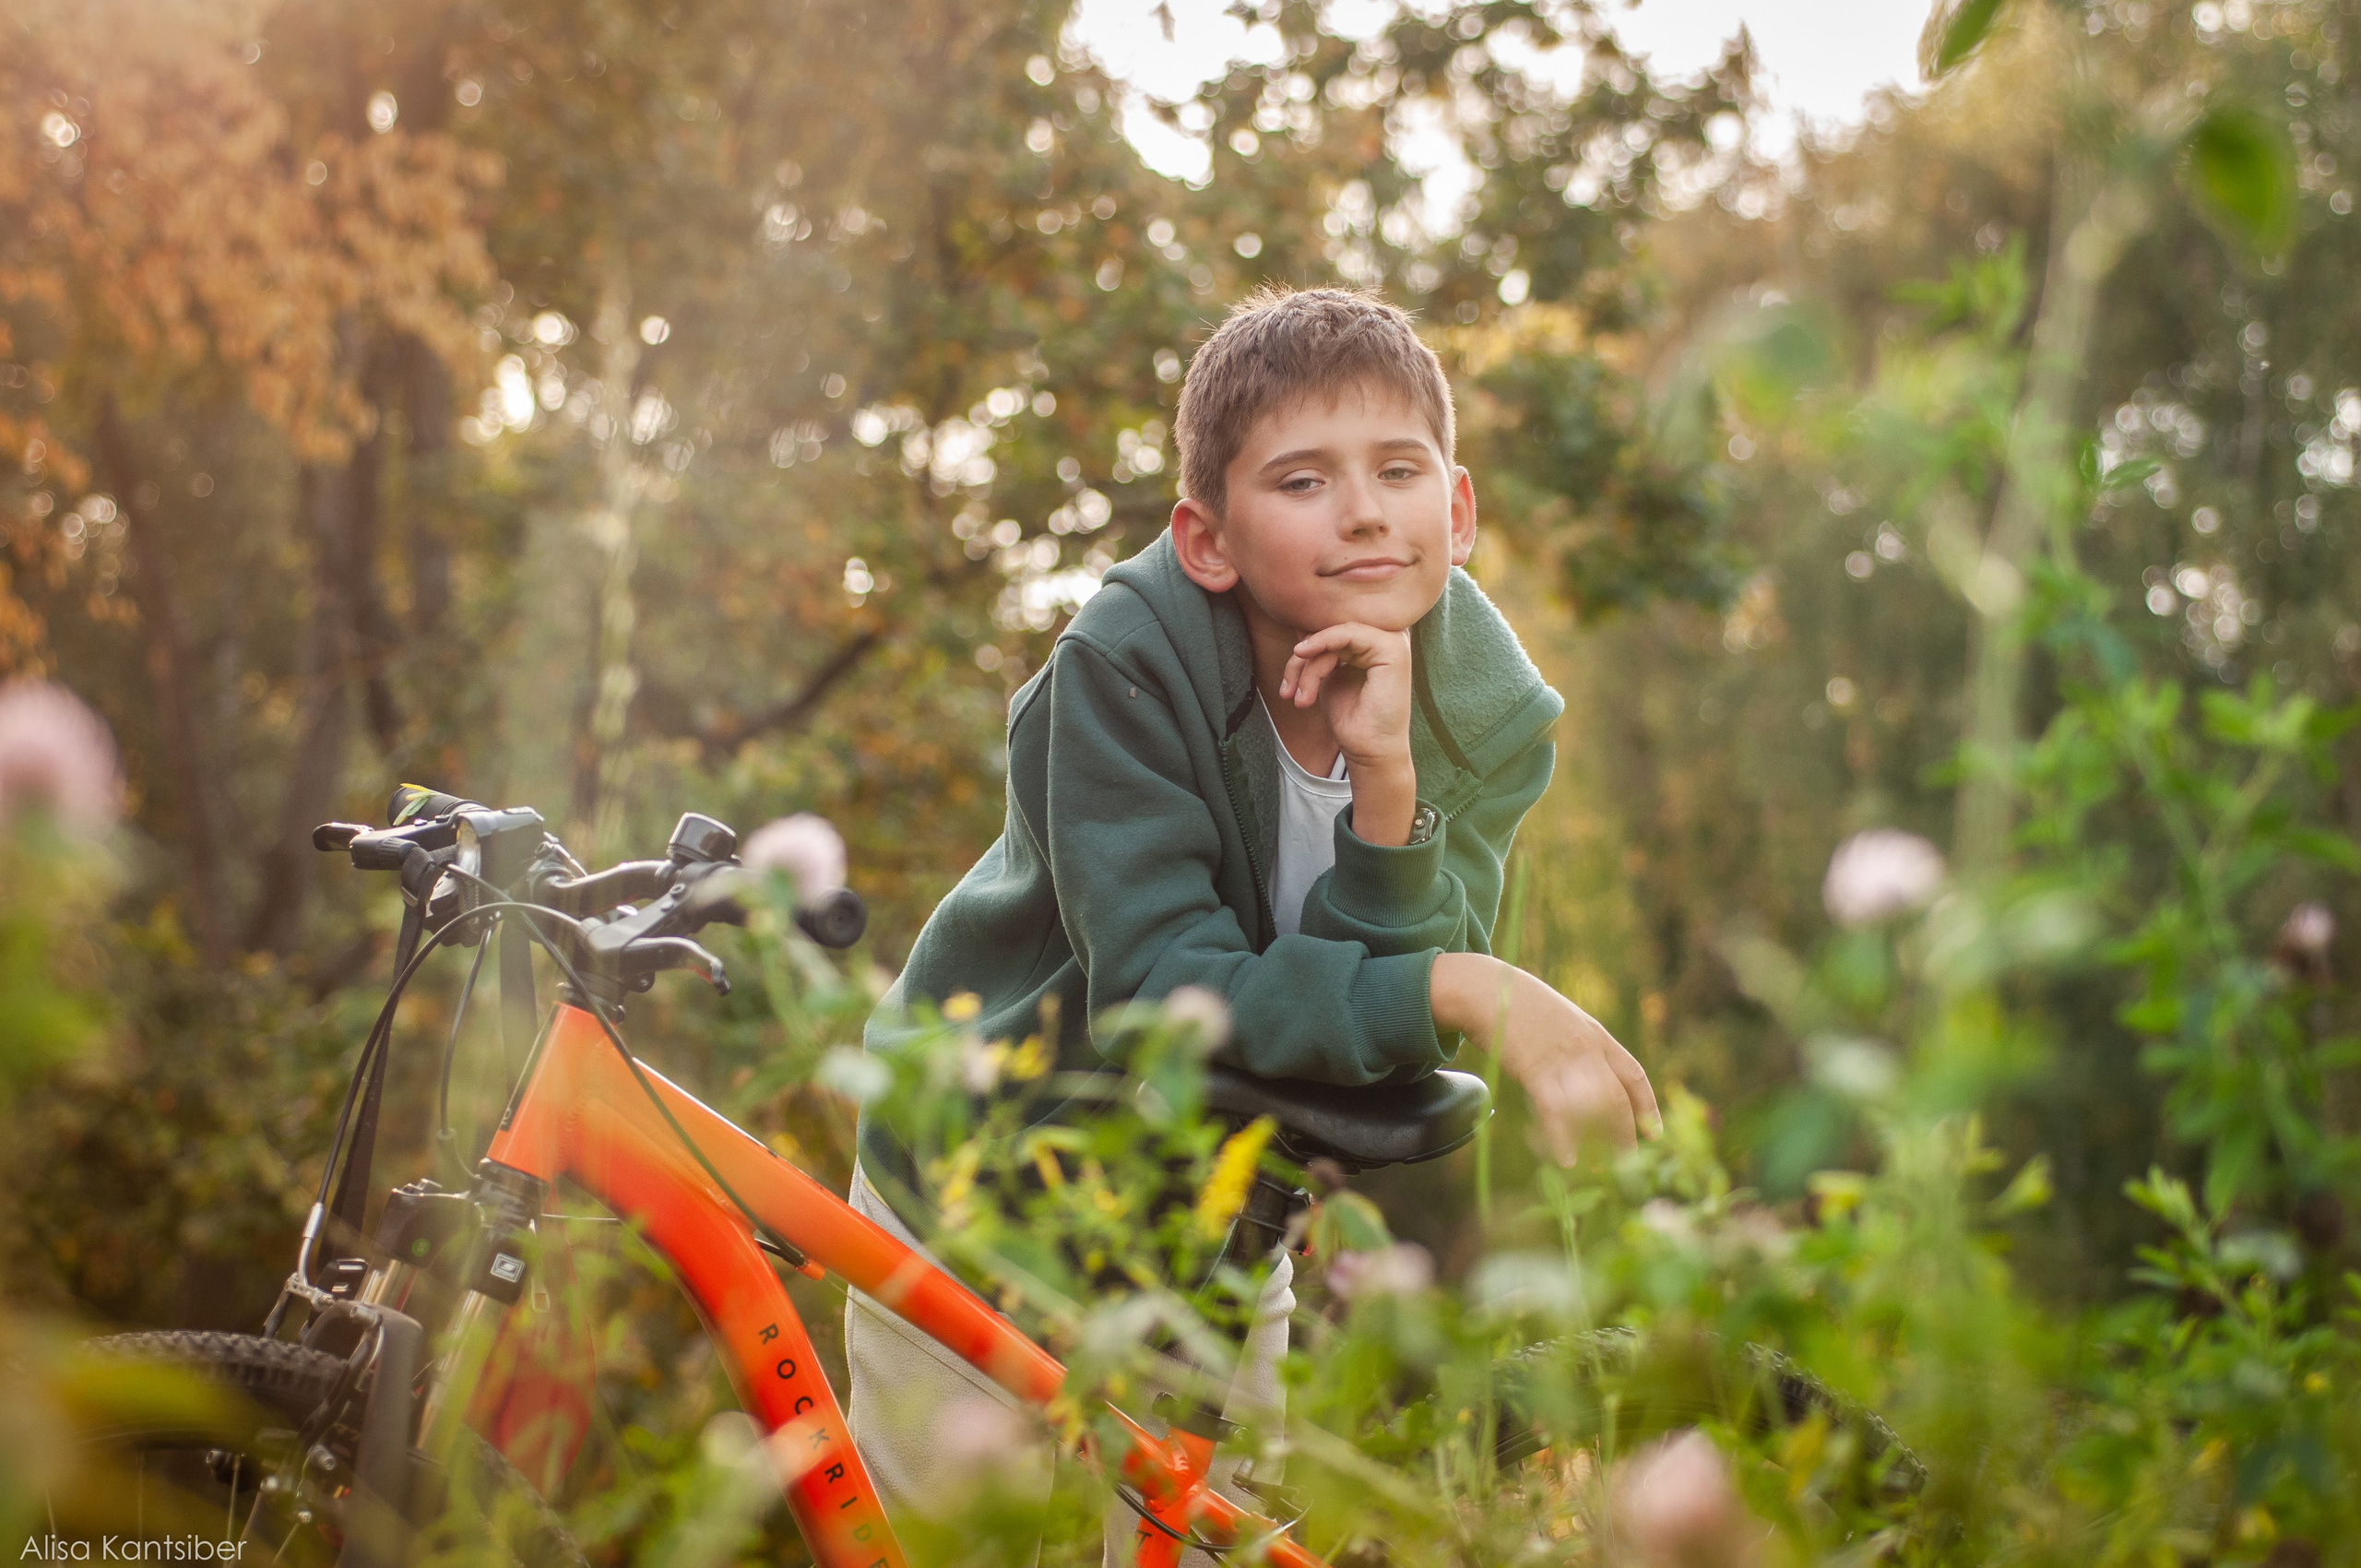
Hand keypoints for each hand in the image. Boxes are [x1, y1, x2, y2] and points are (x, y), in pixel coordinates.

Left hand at [1279, 621, 1412, 768]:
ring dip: (1309, 665)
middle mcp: (1387, 638)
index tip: (1287, 683)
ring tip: (1300, 697)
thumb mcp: (1328, 676)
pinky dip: (1322, 643)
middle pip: (1331, 632)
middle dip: (1302, 659)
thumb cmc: (1351, 718)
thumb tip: (1300, 626)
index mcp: (1374, 643)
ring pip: (1335, 634)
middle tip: (1288, 691)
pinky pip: (1349, 633)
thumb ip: (1320, 652)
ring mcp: (1393, 642)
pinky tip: (1304, 656)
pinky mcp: (1393, 649)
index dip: (1304, 651)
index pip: (1331, 632)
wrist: (1369, 750)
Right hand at [1430, 952, 1660, 1164]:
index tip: (1654, 1133)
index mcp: (1595, 1034)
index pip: (1634, 1074)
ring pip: (1594, 1109)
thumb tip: (1581, 1068)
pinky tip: (1568, 1159)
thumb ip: (1574, 1041)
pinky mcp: (1537, 1071)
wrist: (1485, 988)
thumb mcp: (1559, 1017)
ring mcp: (1564, 1059)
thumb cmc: (1516, 1001)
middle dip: (1626, 1134)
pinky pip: (1557, 1113)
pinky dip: (1564, 1140)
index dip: (1647, 1106)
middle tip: (1627, 1162)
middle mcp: (1587, 1048)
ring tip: (1599, 1167)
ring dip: (1599, 1143)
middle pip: (1618, 1099)